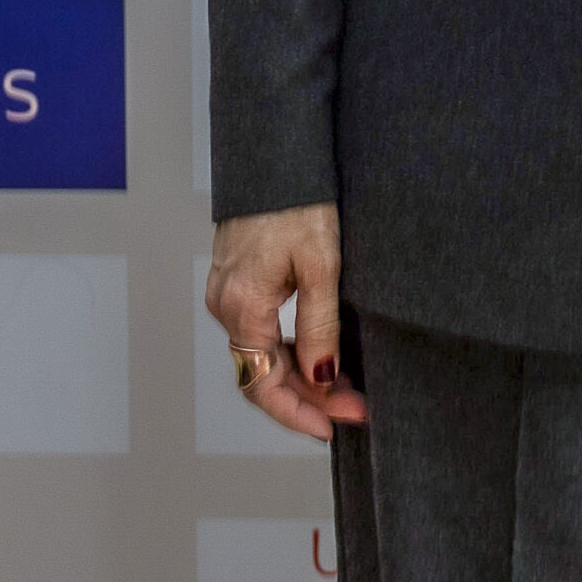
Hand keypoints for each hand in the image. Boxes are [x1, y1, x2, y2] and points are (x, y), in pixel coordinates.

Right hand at [204, 204, 365, 441]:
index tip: (334, 427)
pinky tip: (319, 353)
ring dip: (300, 376)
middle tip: (355, 407)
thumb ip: (319, 327)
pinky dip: (289, 350)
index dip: (298, 413)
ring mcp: (228, 293)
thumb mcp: (321, 267)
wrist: (275, 154)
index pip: (261, 385)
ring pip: (261, 355)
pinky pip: (259, 331)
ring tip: (346, 386)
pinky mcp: (238, 280)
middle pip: (260, 375)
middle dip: (307, 398)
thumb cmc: (297, 201)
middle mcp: (226, 304)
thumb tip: (322, 377)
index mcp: (241, 306)